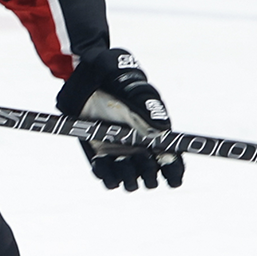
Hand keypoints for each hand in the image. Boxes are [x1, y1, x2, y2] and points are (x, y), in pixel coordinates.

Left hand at [55, 47, 184, 190]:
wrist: (81, 74)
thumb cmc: (110, 72)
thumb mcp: (127, 79)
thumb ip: (145, 100)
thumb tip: (163, 127)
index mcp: (155, 132)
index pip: (173, 162)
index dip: (175, 172)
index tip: (168, 168)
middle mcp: (140, 147)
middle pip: (153, 178)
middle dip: (149, 173)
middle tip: (139, 157)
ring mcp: (119, 154)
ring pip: (131, 183)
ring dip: (128, 176)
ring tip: (118, 158)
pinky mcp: (99, 156)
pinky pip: (107, 179)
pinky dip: (106, 174)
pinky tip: (101, 159)